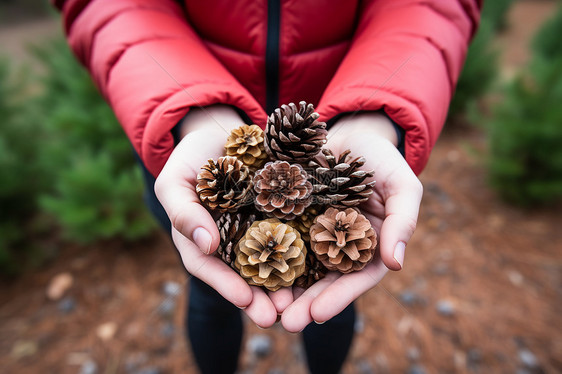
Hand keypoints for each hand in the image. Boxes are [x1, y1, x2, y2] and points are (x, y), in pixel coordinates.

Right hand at [155, 105, 292, 327]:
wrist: (222, 131)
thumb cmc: (192, 157)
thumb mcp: (176, 180)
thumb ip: (183, 211)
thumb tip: (206, 245)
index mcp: (203, 238)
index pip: (210, 267)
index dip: (226, 285)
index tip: (244, 300)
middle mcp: (232, 240)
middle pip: (244, 273)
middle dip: (259, 297)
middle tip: (275, 317)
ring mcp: (258, 227)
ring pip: (272, 260)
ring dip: (285, 284)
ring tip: (299, 304)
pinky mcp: (282, 212)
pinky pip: (294, 232)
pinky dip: (305, 250)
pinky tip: (321, 265)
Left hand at [281, 112, 422, 331]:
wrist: (346, 132)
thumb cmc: (380, 158)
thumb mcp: (401, 185)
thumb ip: (403, 221)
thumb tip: (397, 264)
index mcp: (367, 244)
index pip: (355, 278)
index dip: (339, 297)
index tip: (318, 315)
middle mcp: (338, 245)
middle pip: (322, 279)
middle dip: (305, 303)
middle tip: (286, 323)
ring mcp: (311, 231)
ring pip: (296, 265)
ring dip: (282, 288)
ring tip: (263, 309)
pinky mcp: (288, 215)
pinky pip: (275, 237)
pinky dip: (265, 255)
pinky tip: (249, 270)